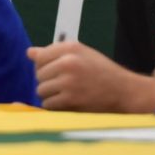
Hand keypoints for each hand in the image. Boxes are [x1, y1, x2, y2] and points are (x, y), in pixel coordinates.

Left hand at [26, 41, 154, 112]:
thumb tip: (29, 52)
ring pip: (41, 90)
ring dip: (51, 95)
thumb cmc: (102, 72)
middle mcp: (68, 62)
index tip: (56, 72)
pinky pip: (48, 104)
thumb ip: (55, 53)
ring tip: (68, 93)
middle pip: (38, 75)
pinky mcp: (71, 98)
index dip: (45, 67)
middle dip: (48, 81)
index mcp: (71, 48)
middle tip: (66, 85)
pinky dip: (56, 106)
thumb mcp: (82, 54)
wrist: (125, 92)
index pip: (39, 57)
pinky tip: (69, 102)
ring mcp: (69, 81)